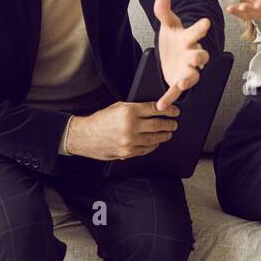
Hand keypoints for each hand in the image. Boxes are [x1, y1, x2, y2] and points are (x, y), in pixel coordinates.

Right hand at [66, 101, 180, 161]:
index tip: (176, 111)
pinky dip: (154, 145)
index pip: (155, 109)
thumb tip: (155, 109)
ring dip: (164, 135)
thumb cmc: (101, 120)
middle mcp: (130, 126)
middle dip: (169, 124)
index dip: (168, 110)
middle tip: (174, 123)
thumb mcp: (118, 107)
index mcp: (129, 111)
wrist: (84, 136)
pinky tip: (156, 142)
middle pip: (158, 125)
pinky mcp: (127, 152)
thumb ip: (136, 108)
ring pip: (154, 139)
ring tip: (168, 133)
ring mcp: (129, 141)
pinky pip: (146, 149)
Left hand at [153, 0, 210, 111]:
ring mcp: (187, 70)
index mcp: (189, 39)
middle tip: (199, 57)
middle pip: (200, 56)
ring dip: (188, 79)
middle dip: (200, 56)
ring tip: (182, 83)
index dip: (201, 28)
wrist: (173, 54)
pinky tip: (162, 104)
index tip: (206, 22)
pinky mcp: (178, 81)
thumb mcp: (168, 24)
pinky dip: (169, 98)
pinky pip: (175, 91)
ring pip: (192, 75)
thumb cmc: (174, 39)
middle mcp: (191, 55)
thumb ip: (164, 10)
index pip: (196, 32)